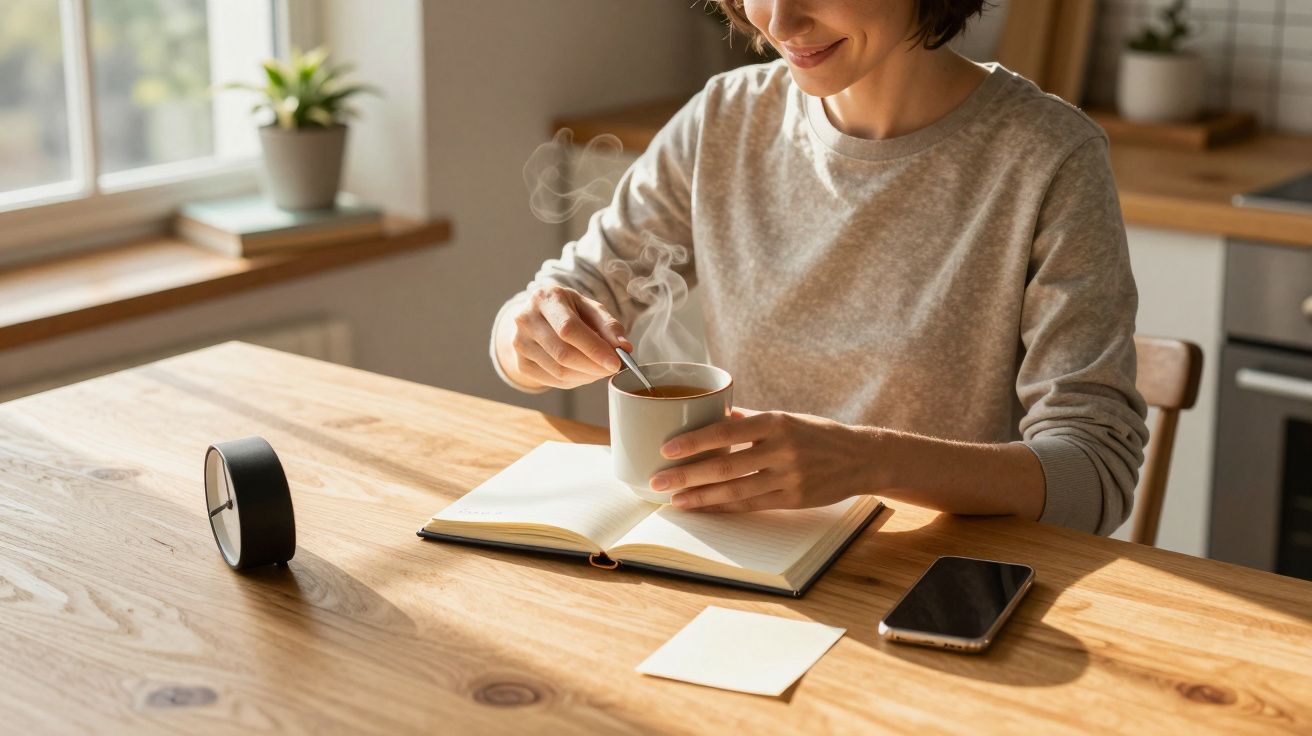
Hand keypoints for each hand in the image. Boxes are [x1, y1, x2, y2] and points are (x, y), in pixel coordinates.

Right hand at [497, 285, 632, 389]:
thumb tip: (624, 347)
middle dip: (593, 366)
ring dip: (587, 375)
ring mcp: (520, 343)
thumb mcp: (589, 308)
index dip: (594, 348)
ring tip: (600, 369)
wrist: (536, 318)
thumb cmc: (568, 311)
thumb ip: (609, 325)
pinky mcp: (521, 363)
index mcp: (545, 299)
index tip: (615, 362)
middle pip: (563, 353)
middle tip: (612, 369)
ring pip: (559, 371)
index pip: (569, 329)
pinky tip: (584, 373)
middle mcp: (526, 320)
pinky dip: (575, 381)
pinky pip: (553, 381)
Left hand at [649, 409, 877, 511]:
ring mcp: (788, 477)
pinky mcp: (794, 499)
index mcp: (776, 422)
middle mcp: (781, 450)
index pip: (726, 432)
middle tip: (658, 482)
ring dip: (700, 497)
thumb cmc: (818, 434)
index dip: (693, 442)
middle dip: (687, 475)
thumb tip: (713, 415)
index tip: (665, 449)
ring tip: (674, 500)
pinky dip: (723, 507)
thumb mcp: (787, 418)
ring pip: (735, 491)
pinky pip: (751, 505)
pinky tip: (703, 508)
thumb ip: (751, 419)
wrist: (862, 458)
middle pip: (725, 466)